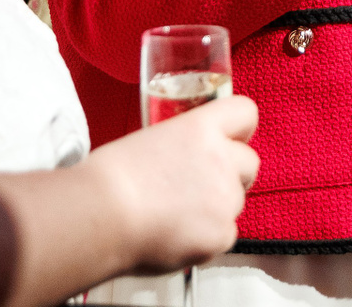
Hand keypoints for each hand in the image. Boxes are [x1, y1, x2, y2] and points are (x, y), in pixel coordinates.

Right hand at [87, 95, 259, 274]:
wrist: (102, 214)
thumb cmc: (111, 178)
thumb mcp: (151, 141)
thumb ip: (183, 146)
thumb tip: (186, 161)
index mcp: (201, 128)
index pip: (245, 113)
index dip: (239, 129)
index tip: (230, 140)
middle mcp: (221, 159)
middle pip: (249, 162)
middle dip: (232, 174)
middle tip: (201, 186)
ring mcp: (225, 198)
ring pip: (236, 201)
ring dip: (217, 207)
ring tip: (177, 216)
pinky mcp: (221, 234)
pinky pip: (225, 235)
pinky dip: (206, 238)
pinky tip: (176, 236)